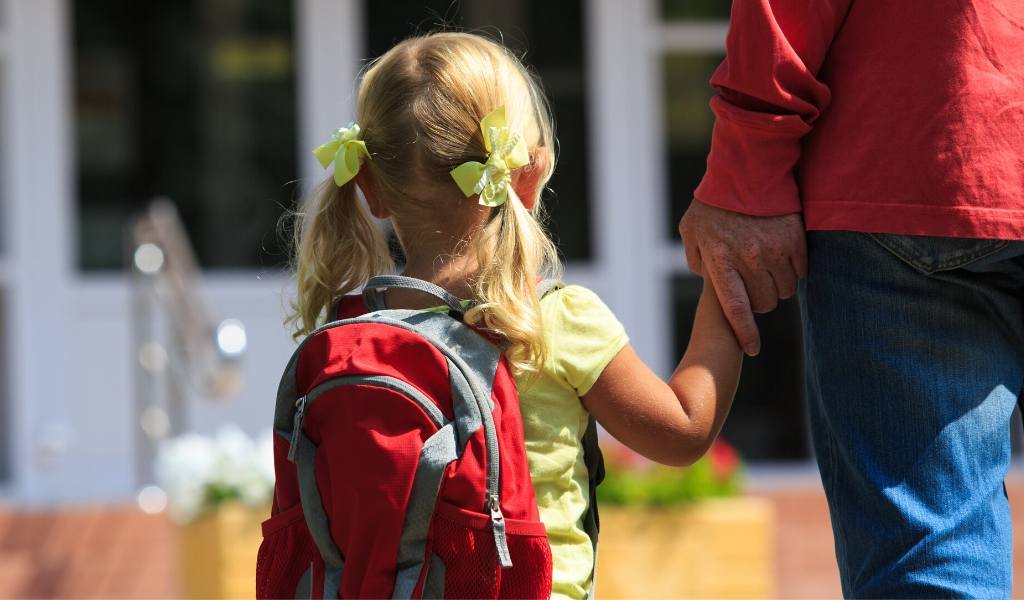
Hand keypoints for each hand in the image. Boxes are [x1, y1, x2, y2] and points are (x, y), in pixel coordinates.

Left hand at [678, 200, 806, 355]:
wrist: (746, 168)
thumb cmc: (714, 202)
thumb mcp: (691, 230)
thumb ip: (694, 257)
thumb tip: (704, 277)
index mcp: (721, 261)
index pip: (736, 309)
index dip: (745, 333)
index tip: (752, 349)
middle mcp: (748, 259)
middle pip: (765, 303)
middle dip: (760, 302)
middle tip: (754, 287)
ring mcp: (774, 250)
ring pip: (785, 290)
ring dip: (778, 286)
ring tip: (767, 270)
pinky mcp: (795, 239)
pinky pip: (801, 271)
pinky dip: (794, 271)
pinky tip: (782, 258)